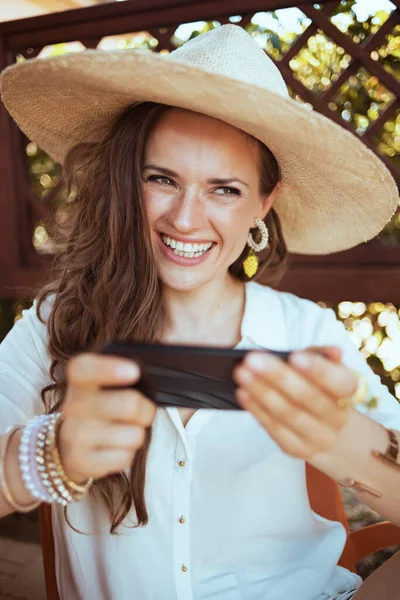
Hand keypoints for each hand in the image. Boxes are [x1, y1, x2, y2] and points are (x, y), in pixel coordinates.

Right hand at [59, 354, 155, 482]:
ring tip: (125, 431)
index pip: (84, 369)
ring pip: (133, 435)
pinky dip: (128, 454)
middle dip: (146, 410)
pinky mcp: (80, 461)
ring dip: (137, 434)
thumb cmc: (102, 407)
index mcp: (80, 380)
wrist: (71, 447)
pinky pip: (124, 457)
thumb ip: (130, 369)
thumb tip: (164, 346)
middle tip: (144, 411)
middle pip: (128, 404)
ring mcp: (74, 434)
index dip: (108, 368)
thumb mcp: (106, 384)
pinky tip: (115, 448)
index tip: (134, 371)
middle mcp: (72, 405)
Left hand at [233, 346, 356, 459]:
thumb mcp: (324, 368)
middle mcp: (338, 418)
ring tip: (242, 373)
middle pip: (308, 397)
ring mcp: (319, 437)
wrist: (327, 429)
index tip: (295, 356)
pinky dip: (257, 410)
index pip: (341, 383)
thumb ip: (322, 356)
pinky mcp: (298, 449)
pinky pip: (275, 430)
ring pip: (288, 414)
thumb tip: (333, 351)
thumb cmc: (320, 388)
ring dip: (261, 392)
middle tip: (252, 359)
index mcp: (349, 393)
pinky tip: (243, 393)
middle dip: (278, 376)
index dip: (320, 371)